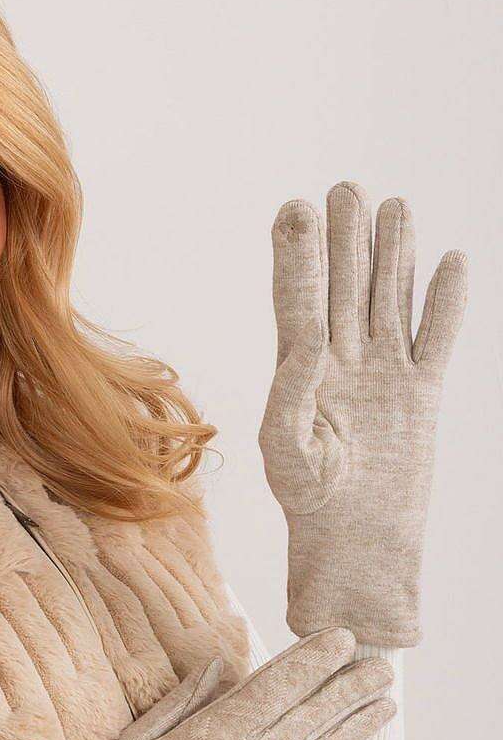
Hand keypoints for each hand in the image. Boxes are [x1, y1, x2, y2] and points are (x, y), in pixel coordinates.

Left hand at [258, 181, 467, 646]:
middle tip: (345, 189)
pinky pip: (437, 338)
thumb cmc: (311, 511)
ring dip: (393, 256)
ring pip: (390, 301)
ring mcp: (383, 377)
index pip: (298, 303)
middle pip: (345, 289)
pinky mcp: (421, 395)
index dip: (298, 257)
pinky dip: (446, 303)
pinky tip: (451, 262)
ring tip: (394, 207)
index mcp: (299, 376)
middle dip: (346, 240)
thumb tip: (305, 344)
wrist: (358, 550)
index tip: (295, 209)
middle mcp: (341, 367)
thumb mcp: (288, 457)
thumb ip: (288, 399)